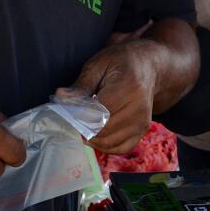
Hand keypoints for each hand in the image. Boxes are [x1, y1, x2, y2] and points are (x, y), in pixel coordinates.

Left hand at [64, 39, 160, 154]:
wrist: (148, 67)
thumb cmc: (121, 62)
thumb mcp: (98, 65)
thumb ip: (81, 85)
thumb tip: (61, 98)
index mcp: (129, 86)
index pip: (97, 112)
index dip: (78, 116)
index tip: (66, 113)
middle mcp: (139, 108)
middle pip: (102, 130)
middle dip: (83, 128)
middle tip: (72, 120)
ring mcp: (143, 122)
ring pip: (109, 142)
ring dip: (91, 138)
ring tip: (83, 125)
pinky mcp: (142, 131)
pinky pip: (120, 147)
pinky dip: (104, 145)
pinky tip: (97, 133)